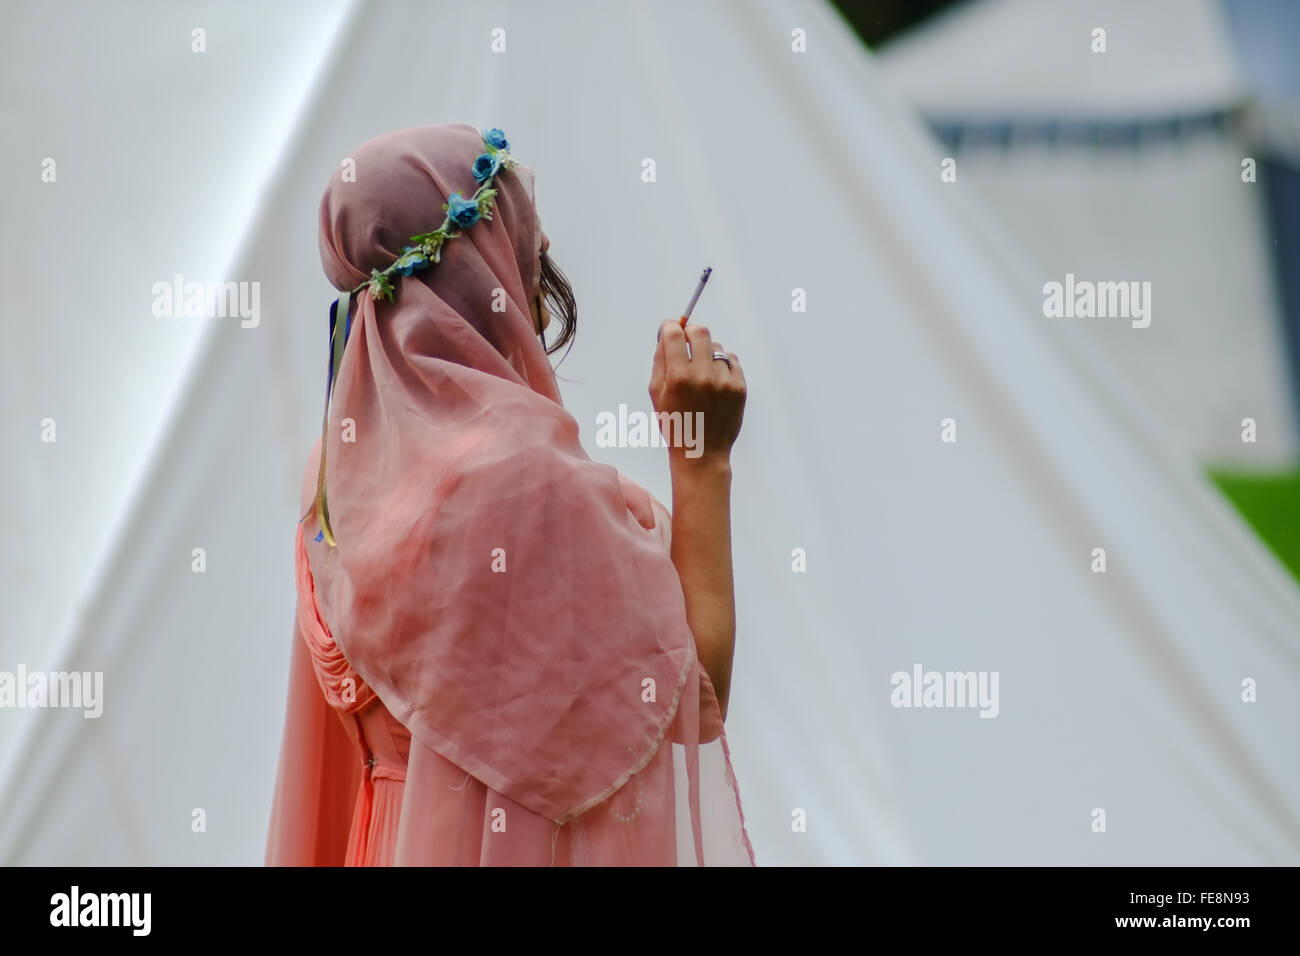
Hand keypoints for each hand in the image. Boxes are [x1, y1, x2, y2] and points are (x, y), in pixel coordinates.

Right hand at [649, 319, 745, 464]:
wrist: (701, 453)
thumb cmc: (675, 423)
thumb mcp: (657, 393)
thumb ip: (660, 360)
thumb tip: (666, 332)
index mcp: (678, 378)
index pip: (674, 334)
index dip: (669, 327)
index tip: (669, 329)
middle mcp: (703, 376)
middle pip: (700, 332)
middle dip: (690, 332)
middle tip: (687, 341)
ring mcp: (724, 381)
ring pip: (716, 347)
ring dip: (707, 353)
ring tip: (701, 374)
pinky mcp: (739, 387)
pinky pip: (731, 361)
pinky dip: (722, 365)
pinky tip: (715, 382)